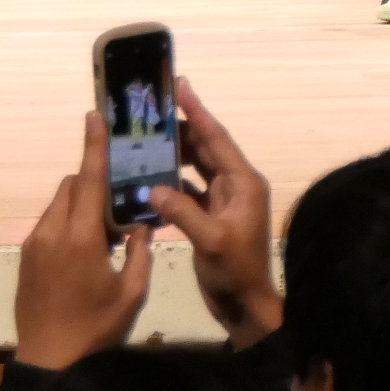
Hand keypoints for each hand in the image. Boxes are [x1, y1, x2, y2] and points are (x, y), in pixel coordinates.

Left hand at [12, 111, 153, 370]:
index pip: (89, 179)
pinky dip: (69, 223)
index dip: (93, 146)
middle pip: (72, 185)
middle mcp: (52, 232)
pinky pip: (50, 224)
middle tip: (120, 200)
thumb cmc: (96, 326)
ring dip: (82, 204)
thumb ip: (141, 251)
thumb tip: (144, 223)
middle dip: (95, 181)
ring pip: (60, 204)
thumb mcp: (132, 291)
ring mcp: (34, 244)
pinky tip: (87, 251)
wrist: (48, 360)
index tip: (94, 115)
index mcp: (81, 237)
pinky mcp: (26, 257)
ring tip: (106, 232)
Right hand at [146, 78, 281, 346]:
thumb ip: (182, 211)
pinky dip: (171, 184)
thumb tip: (153, 186)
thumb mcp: (210, 240)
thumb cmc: (235, 270)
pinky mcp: (211, 217)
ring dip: (173, 156)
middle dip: (181, 130)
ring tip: (144, 141)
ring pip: (196, 168)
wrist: (245, 304)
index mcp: (243, 182)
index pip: (217, 139)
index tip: (180, 85)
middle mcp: (235, 185)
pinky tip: (147, 181)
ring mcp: (224, 201)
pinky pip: (189, 191)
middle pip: (206, 148)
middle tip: (151, 114)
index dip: (198, 112)